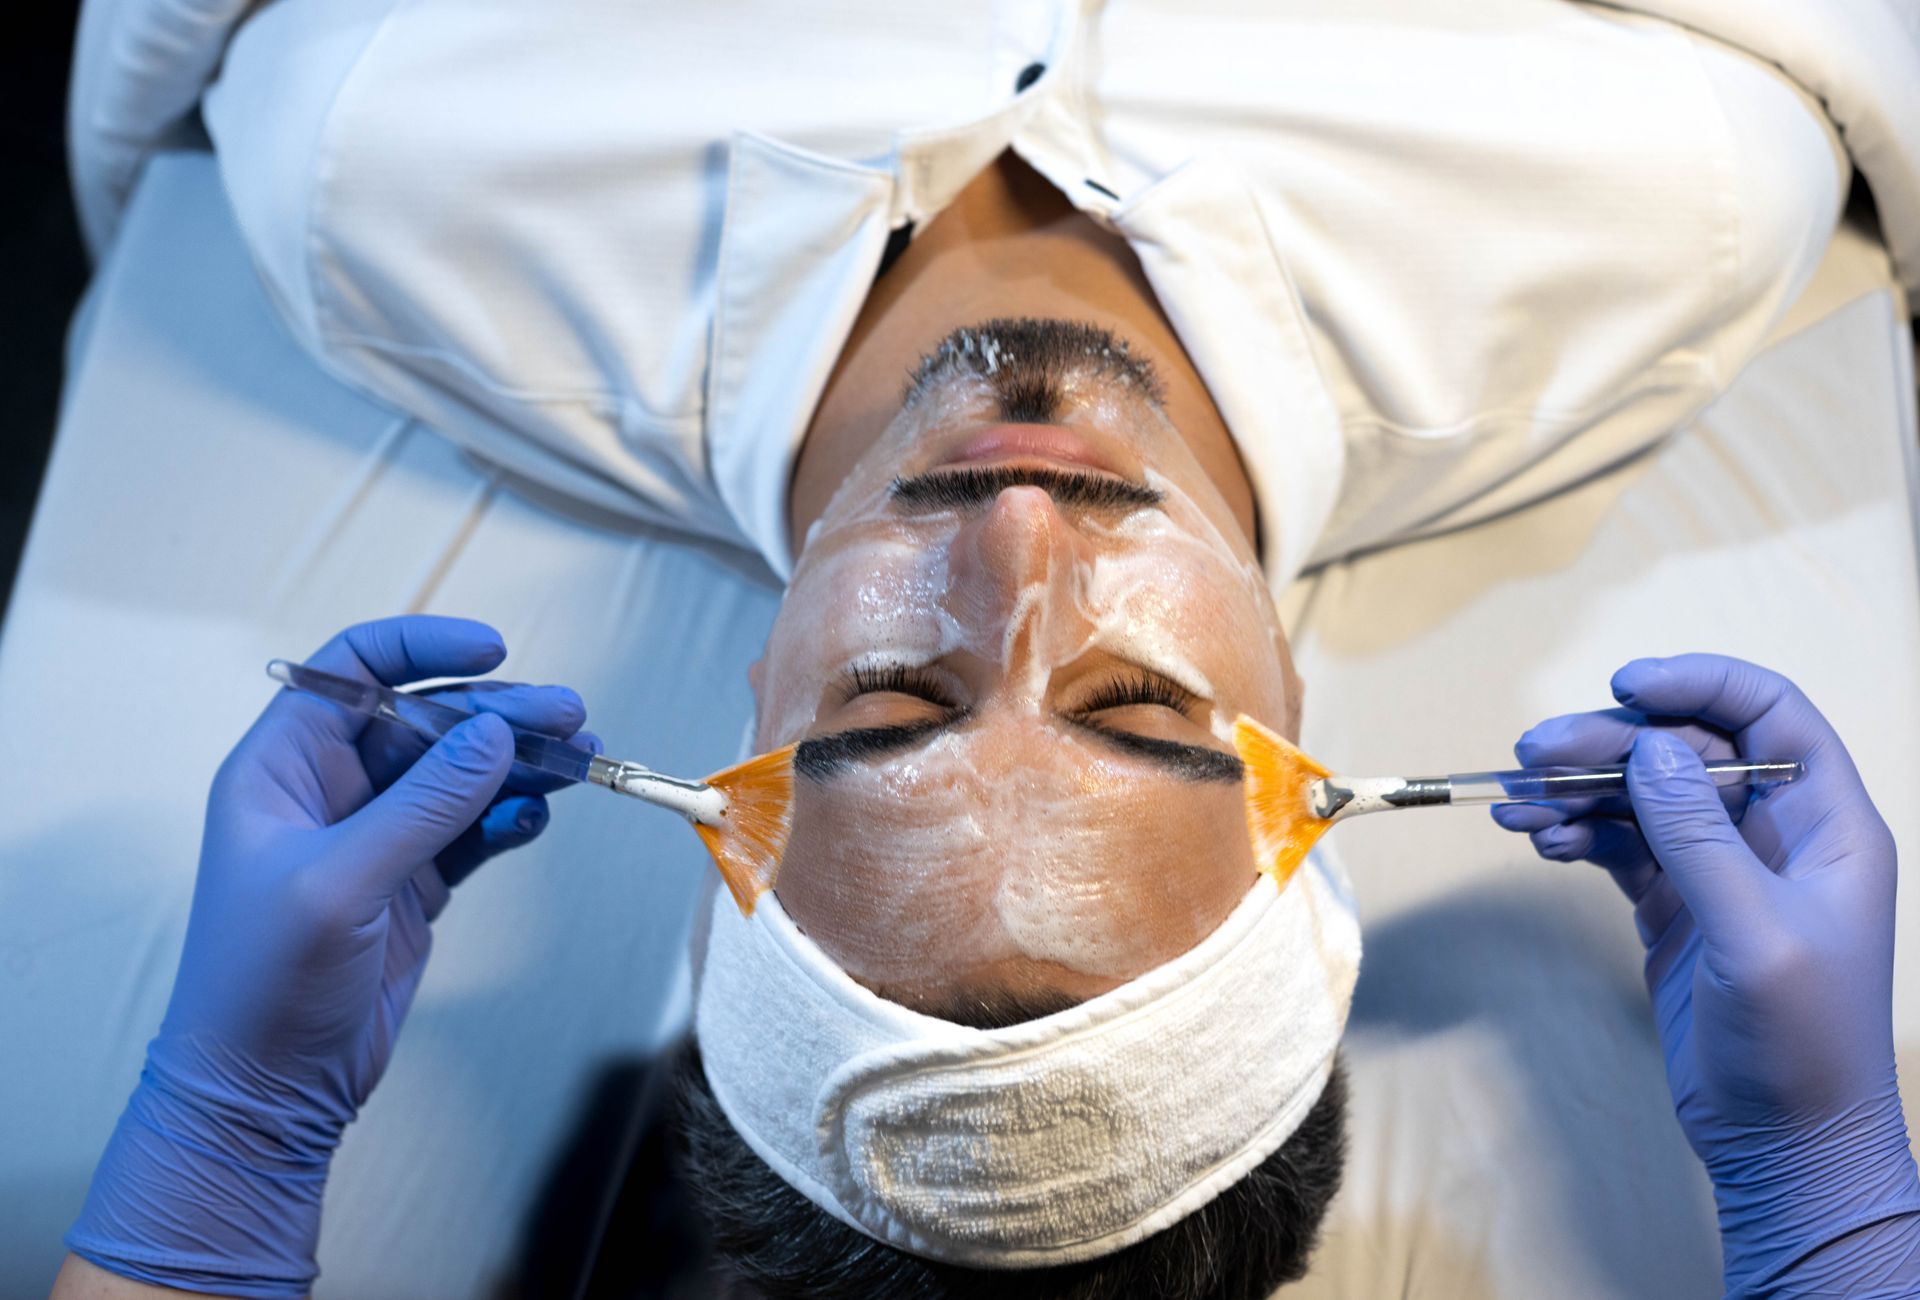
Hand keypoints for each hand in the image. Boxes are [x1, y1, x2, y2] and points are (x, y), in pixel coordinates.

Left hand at [66, 616, 592, 1296]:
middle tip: (570, 718)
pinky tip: (537, 819)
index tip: (494, 650)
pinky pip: (473, 831)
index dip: (421, 646)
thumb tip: (494, 733)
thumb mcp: (339, 883)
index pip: (353, 671)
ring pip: (461, 775)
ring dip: (520, 765)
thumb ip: (422, 805)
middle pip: (427, 722)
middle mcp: (330, 792)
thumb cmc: (265, 982)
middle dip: (498, 715)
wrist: (266, 1091)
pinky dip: (510, 820)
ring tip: (581, 763)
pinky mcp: (412, 886)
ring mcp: (377, 840)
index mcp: (283, 768)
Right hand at [1493, 655, 1919, 1295]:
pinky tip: (1537, 840)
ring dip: (1576, 791)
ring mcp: (1721, 869)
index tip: (1625, 685)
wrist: (1784, 1146)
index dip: (1701, 684)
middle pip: (1685, 750)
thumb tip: (1653, 746)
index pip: (1769, 715)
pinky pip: (1619, 845)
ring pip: (1642, 795)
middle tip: (1531, 755)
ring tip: (1514, 806)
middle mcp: (1775, 834)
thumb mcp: (1757, 934)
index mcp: (1826, 824)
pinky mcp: (1677, 907)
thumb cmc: (1803, 1046)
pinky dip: (1575, 834)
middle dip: (1607, 745)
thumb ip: (1703, 837)